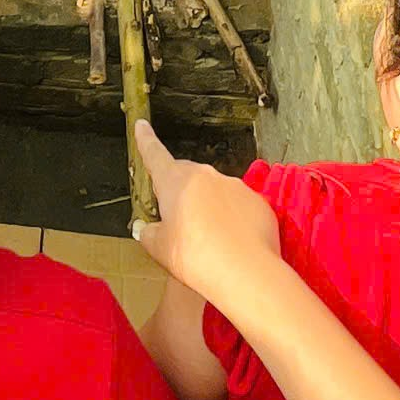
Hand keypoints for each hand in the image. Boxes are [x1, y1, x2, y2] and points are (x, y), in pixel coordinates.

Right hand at [131, 120, 280, 293]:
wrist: (245, 273)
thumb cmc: (195, 258)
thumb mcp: (159, 249)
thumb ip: (148, 233)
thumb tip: (145, 227)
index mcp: (176, 181)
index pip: (155, 155)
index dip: (145, 140)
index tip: (142, 125)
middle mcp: (206, 176)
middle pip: (186, 177)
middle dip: (179, 192)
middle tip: (177, 222)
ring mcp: (235, 186)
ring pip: (215, 191)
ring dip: (208, 207)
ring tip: (208, 240)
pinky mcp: (258, 202)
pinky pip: (239, 205)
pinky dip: (232, 218)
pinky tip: (231, 242)